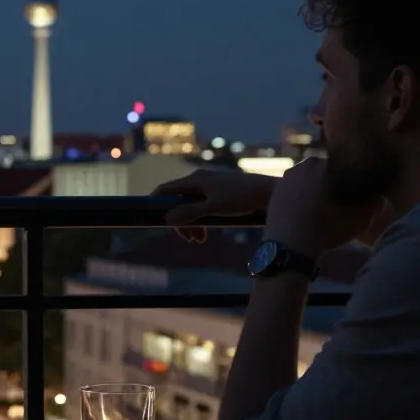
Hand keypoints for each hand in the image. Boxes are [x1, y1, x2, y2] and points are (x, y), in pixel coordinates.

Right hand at [151, 168, 276, 242]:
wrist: (268, 192)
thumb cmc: (242, 198)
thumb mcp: (215, 208)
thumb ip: (191, 213)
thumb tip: (167, 219)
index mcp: (196, 179)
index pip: (166, 189)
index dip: (155, 201)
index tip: (150, 217)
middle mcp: (200, 179)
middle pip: (178, 201)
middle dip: (180, 221)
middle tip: (188, 239)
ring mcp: (209, 185)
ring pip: (190, 206)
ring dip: (191, 224)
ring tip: (200, 240)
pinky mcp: (218, 191)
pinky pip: (201, 206)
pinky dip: (201, 220)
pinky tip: (207, 232)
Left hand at [264, 158, 382, 257]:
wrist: (289, 246)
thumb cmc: (326, 229)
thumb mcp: (359, 219)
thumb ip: (374, 204)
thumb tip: (379, 197)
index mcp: (323, 164)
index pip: (343, 165)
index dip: (351, 180)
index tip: (355, 194)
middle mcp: (302, 165)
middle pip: (323, 172)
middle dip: (331, 183)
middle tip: (339, 203)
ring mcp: (285, 178)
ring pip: (307, 182)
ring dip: (315, 191)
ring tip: (322, 211)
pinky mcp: (274, 193)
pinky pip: (294, 192)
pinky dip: (300, 200)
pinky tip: (306, 214)